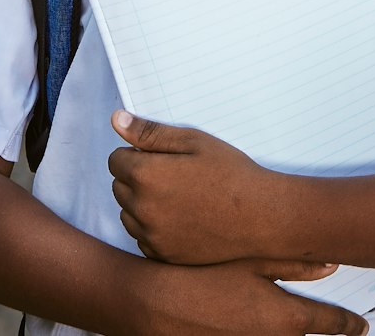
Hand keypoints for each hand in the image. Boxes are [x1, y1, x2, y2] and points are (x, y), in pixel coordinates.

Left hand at [109, 110, 283, 264]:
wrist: (260, 216)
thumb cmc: (230, 173)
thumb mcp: (193, 141)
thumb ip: (150, 132)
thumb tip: (117, 120)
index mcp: (146, 175)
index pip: (115, 161)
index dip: (136, 154)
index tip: (161, 157)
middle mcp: (142, 208)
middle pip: (118, 187)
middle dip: (137, 177)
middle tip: (173, 175)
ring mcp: (151, 235)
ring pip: (127, 214)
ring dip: (142, 204)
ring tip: (177, 197)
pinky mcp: (162, 255)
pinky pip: (142, 238)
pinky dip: (153, 228)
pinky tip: (181, 218)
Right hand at [129, 257, 367, 335]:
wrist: (156, 305)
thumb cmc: (204, 277)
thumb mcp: (253, 261)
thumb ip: (295, 264)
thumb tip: (332, 265)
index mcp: (287, 318)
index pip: (331, 324)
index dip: (350, 326)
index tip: (363, 329)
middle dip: (314, 328)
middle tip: (327, 321)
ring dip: (285, 332)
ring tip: (275, 316)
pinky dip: (260, 334)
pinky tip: (245, 320)